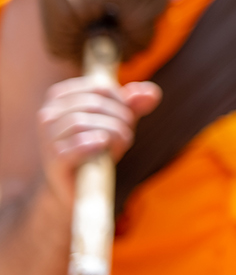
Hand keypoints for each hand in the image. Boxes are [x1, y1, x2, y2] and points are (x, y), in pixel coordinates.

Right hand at [36, 78, 160, 205]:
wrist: (78, 187)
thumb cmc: (97, 148)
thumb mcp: (118, 122)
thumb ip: (134, 105)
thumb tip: (149, 92)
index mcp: (59, 97)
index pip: (98, 87)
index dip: (122, 100)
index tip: (128, 117)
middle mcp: (47, 114)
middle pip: (94, 104)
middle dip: (120, 117)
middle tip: (127, 134)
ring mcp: (47, 138)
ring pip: (83, 122)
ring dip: (113, 132)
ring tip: (121, 144)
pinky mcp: (54, 159)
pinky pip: (76, 143)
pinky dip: (95, 143)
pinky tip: (103, 146)